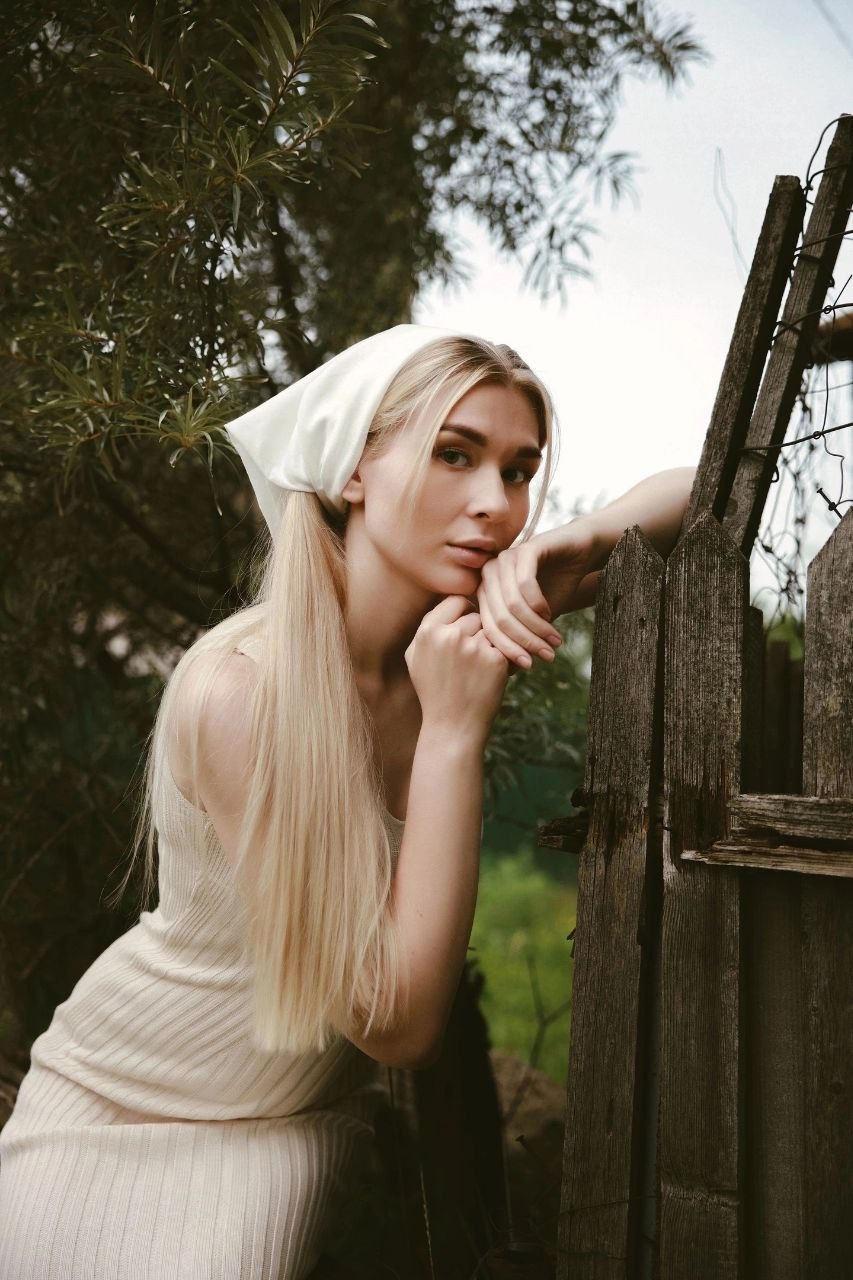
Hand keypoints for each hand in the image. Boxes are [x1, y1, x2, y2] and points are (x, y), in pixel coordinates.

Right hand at [405, 595, 510, 742]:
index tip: (466, 628)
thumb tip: (450, 600)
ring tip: (477, 669)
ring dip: (490, 645)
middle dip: (477, 632)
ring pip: (492, 630)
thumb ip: (428, 626)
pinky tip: (488, 677)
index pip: (456, 600)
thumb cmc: (434, 690)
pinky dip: (501, 659)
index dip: (464, 613)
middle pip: (476, 615)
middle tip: (469, 659)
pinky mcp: (496, 659)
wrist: (453, 726)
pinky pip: (505, 647)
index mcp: (428, 631)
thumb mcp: (416, 657)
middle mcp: (450, 635)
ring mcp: (474, 647)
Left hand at [475, 520, 603, 667]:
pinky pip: (525, 583)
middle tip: (547, 655)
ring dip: (535, 627)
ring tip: (554, 639)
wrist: (580, 554)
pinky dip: (538, 604)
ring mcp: (505, 559)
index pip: (488, 627)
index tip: (529, 665)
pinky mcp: (525, 548)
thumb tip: (506, 675)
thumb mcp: (536, 620)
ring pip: (512, 605)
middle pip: (499, 618)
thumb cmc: (555, 587)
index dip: (508, 649)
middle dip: (524, 641)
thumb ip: (520, 638)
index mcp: (485, 591)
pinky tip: (550, 613)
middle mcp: (489, 575)